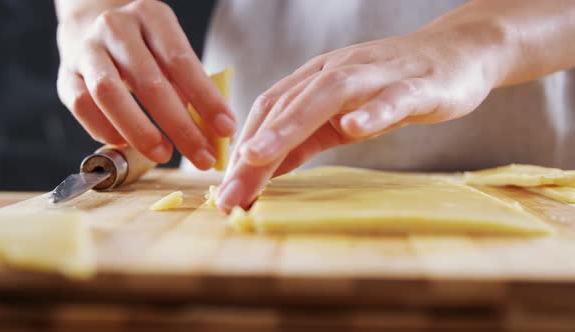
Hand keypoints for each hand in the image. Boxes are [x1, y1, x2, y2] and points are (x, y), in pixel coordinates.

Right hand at [56, 0, 235, 167]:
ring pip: (109, 94)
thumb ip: (190, 87)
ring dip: (140, 131)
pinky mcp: (65, 74)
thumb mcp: (170, 51)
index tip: (226, 129)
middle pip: (150, 82)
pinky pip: (82, 105)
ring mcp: (86, 49)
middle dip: (181, 127)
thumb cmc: (144, 46)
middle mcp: (116, 28)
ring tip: (164, 155)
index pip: (183, 61)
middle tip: (202, 156)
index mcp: (152, 17)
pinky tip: (126, 145)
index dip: (207, 99)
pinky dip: (105, 130)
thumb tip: (213, 134)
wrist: (91, 23)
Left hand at [216, 19, 508, 211]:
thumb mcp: (340, 115)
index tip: (225, 188)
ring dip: (290, 125)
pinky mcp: (416, 85)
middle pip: (287, 105)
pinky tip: (354, 128)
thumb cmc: (392, 88)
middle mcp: (338, 72)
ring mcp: (376, 76)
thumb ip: (305, 137)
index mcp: (317, 80)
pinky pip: (392, 98)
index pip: (270, 110)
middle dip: (254, 148)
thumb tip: (264, 167)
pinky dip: (372, 111)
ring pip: (329, 95)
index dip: (242, 147)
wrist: (456, 53)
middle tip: (229, 190)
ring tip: (259, 156)